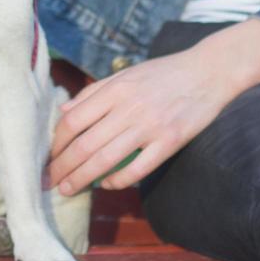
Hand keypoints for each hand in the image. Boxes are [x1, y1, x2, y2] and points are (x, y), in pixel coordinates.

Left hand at [44, 17, 259, 195]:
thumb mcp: (126, 74)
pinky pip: (138, 169)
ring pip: (106, 159)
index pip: (73, 120)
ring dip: (82, 178)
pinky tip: (107, 185)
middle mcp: (129, 108)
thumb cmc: (164, 73)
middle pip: (85, 144)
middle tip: (49, 181)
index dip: (56, 142)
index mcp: (115, 89)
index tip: (49, 156)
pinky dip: (119, 181)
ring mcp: (150, 126)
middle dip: (63, 166)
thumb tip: (64, 113)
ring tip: (68, 189)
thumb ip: (94, 93)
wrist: (210, 71)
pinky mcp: (171, 142)